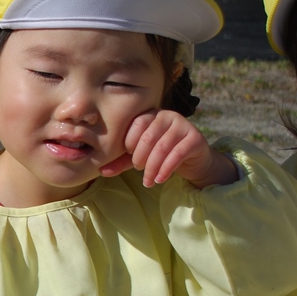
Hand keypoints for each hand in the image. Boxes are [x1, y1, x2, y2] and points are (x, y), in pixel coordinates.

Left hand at [100, 109, 236, 188]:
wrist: (192, 161)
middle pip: (148, 136)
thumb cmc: (160, 155)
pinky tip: (159, 179)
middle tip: (138, 169)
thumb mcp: (138, 157)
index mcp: (151, 115)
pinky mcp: (195, 138)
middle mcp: (168, 115)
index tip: (129, 156)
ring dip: (152, 168)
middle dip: (140, 157)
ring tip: (148, 181)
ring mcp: (183, 125)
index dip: (130, 142)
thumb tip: (101, 171)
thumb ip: (121, 161)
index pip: (136, 123)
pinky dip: (165, 169)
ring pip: (162, 147)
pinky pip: (177, 154)